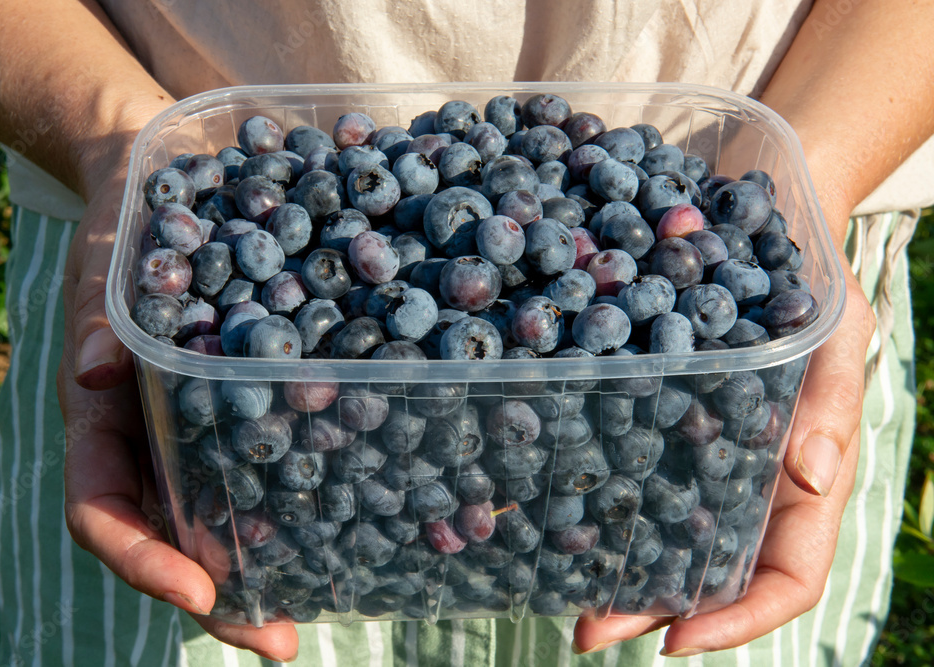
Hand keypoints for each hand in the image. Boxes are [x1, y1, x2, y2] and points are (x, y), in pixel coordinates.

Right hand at [57, 155, 300, 661]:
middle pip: (180, 540)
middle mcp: (158, 441)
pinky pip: (287, 453)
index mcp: (106, 422)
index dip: (144, 561)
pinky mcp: (262, 399)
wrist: (173, 185)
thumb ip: (101, 319)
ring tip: (345, 595)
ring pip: (236, 512)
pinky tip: (378, 503)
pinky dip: (321, 486)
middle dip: (229, 599)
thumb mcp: (107, 269)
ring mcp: (210, 427)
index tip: (201, 596)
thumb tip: (98, 370)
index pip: (104, 513)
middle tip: (286, 641)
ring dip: (283, 560)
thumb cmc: (128, 232)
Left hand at [573, 206, 874, 655]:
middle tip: (586, 630)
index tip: (677, 640)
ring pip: (653, 530)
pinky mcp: (646, 415)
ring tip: (549, 586)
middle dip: (647, 605)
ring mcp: (690, 452)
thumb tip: (815, 478)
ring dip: (605, 565)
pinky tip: (533, 503)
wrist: (748, 223)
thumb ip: (831, 405)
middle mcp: (741, 481)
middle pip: (704, 569)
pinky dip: (580, 492)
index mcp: (798, 479)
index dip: (740, 620)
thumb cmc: (809, 282)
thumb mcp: (836, 333)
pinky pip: (617, 464)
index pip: (787, 575)